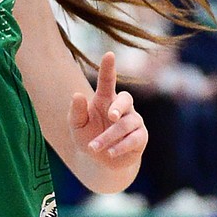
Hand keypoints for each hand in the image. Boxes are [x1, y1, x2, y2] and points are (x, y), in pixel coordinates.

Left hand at [68, 51, 146, 170]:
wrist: (100, 162)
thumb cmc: (88, 137)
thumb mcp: (76, 126)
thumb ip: (76, 112)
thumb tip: (77, 95)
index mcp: (104, 99)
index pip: (107, 81)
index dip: (108, 68)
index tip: (109, 54)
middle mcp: (121, 107)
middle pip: (126, 98)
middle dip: (119, 107)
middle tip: (111, 116)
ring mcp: (133, 121)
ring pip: (125, 124)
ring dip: (108, 137)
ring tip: (93, 147)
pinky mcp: (141, 137)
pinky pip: (134, 139)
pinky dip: (120, 146)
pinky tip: (109, 153)